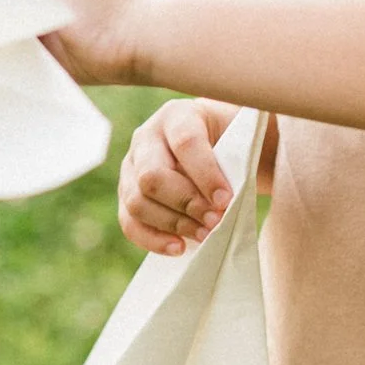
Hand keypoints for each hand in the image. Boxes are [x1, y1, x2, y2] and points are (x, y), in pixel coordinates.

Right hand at [121, 99, 237, 255]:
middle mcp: (146, 137)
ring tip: (204, 235)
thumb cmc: (230, 143)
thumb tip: (221, 206)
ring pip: (136, 201)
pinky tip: (179, 247)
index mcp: (177, 116)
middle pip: (152, 176)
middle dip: (186, 204)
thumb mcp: (237, 139)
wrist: (216, 144)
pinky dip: (152, 239)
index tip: (226, 200)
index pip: (185, 142)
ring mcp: (131, 166)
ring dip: (173, 224)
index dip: (205, 174)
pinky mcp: (126, 193)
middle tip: (215, 221)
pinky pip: (129, 222)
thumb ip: (233, 163)